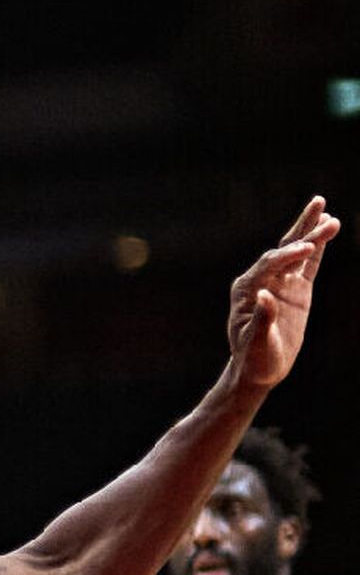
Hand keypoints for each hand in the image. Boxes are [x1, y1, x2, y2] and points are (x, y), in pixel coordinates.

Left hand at [227, 195, 338, 387]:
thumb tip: (264, 296)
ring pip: (298, 252)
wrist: (258, 369)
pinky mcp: (296, 289)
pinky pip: (309, 264)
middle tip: (319, 205)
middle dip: (302, 229)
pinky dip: (318, 248)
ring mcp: (281, 282)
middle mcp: (262, 279)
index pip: (269, 264)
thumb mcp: (255, 343)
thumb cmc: (253, 358)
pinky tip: (327, 227)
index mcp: (246, 288)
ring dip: (312, 231)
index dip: (288, 255)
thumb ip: (261, 319)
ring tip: (327, 212)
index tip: (308, 248)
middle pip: (284, 249)